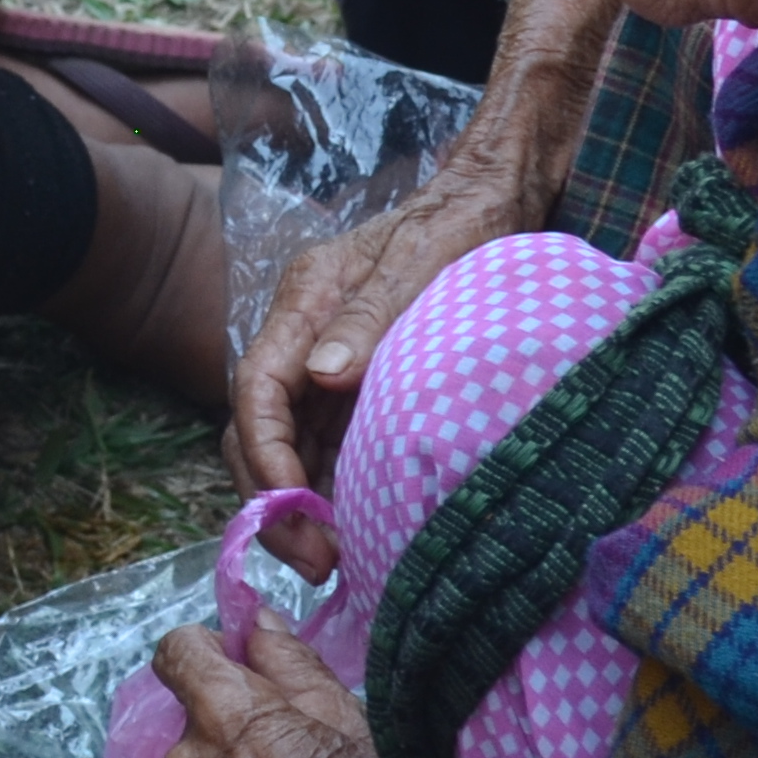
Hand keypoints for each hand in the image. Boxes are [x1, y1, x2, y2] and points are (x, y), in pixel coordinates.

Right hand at [230, 189, 518, 560]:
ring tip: (337, 562)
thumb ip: (371, 315)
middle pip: (257, 430)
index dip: (266, 455)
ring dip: (299, 506)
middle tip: (318, 560)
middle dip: (273, 499)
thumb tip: (324, 376)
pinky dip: (332, 493)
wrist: (500, 195)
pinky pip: (327, 448)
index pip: (257, 389)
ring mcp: (329, 364)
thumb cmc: (467, 221)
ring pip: (287, 447)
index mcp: (306, 301)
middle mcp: (306, 336)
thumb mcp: (426, 260)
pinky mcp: (359, 386)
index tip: (297, 508)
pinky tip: (360, 530)